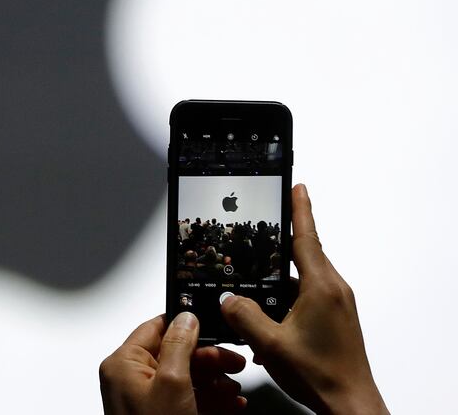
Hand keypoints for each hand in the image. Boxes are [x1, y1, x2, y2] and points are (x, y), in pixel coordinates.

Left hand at [99, 312, 247, 414]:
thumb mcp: (172, 382)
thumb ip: (179, 344)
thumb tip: (186, 316)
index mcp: (124, 364)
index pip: (155, 328)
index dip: (185, 324)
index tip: (211, 323)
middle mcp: (133, 381)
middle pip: (176, 354)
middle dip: (209, 358)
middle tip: (233, 361)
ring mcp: (148, 403)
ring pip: (186, 378)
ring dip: (215, 380)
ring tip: (235, 386)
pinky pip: (189, 401)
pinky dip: (212, 400)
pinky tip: (232, 404)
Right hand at [221, 184, 388, 414]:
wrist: (351, 408)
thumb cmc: (321, 376)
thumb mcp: (271, 344)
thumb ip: (244, 316)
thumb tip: (227, 299)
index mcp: (322, 286)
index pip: (307, 236)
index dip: (300, 208)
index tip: (297, 186)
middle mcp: (334, 290)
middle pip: (303, 255)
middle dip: (278, 249)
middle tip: (258, 239)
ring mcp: (338, 305)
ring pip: (303, 280)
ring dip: (281, 285)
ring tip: (257, 298)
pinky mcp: (338, 319)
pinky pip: (309, 298)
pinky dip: (289, 303)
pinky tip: (271, 325)